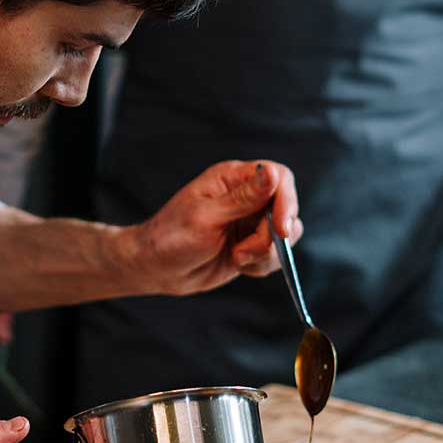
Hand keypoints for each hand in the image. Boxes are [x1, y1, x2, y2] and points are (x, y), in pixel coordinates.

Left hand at [132, 160, 301, 295]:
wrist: (156, 268)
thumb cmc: (170, 237)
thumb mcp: (206, 217)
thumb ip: (242, 199)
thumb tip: (273, 173)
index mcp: (232, 178)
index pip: (278, 176)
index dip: (286, 200)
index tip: (280, 228)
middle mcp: (246, 196)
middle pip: (286, 208)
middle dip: (272, 236)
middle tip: (245, 252)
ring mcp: (250, 221)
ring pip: (285, 235)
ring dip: (266, 253)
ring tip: (237, 258)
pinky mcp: (252, 244)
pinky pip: (276, 254)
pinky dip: (262, 264)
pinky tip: (238, 265)